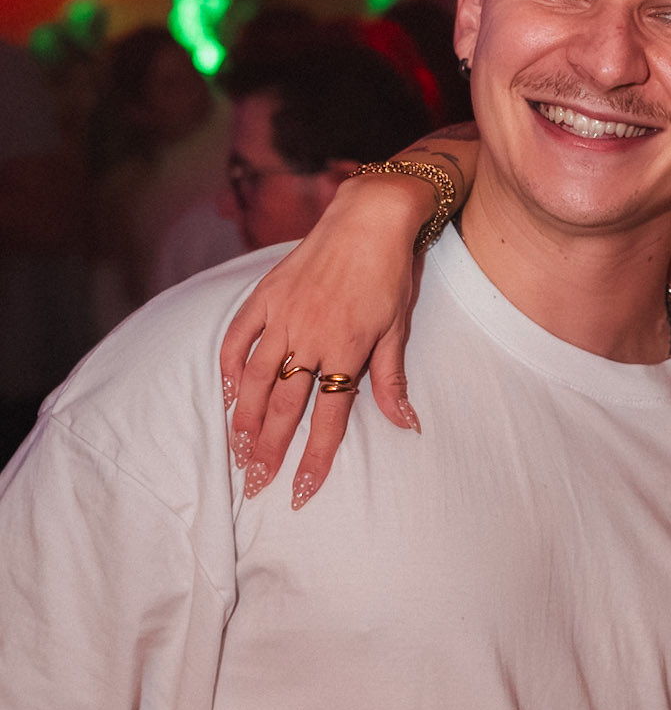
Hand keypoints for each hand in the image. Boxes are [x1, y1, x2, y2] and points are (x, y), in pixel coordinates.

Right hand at [221, 175, 427, 508]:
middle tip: (254, 484)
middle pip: (283, 407)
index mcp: (346, 351)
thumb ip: (391, 381)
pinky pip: (239, 335)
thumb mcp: (397, 330)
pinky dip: (229, 364)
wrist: (369, 216)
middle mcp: (310, 338)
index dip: (313, 460)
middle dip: (269, 450)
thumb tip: (406, 425)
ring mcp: (283, 315)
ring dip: (243, 418)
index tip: (299, 492)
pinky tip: (227, 392)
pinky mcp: (266, 294)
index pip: (327, 420)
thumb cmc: (390, 275)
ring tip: (237, 449)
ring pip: (254, 378)